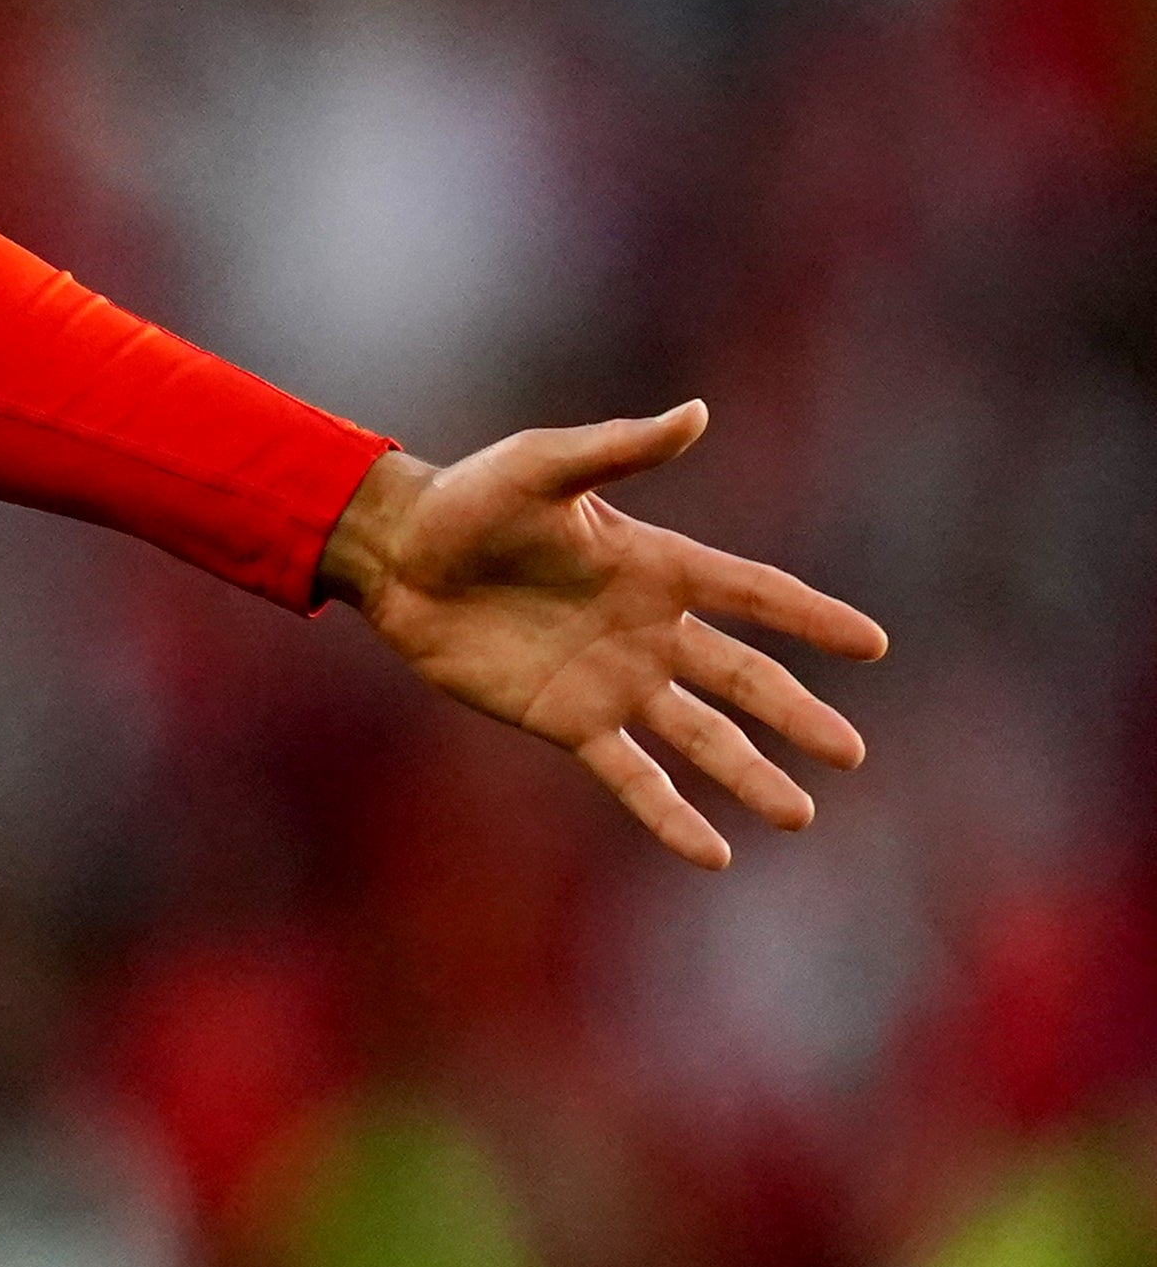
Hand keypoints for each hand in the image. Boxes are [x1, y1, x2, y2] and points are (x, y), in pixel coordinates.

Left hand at [318, 405, 884, 868]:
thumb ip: (619, 449)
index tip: (872, 644)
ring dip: (749, 774)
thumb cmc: (466, 500)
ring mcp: (612, 681)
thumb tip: (698, 413)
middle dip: (797, 716)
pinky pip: (631, 774)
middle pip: (743, 678)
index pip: (753, 594)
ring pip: (700, 736)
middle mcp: (648, 630)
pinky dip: (669, 813)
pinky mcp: (567, 720)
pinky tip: (713, 853)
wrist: (394, 556)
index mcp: (656, 567)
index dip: (810, 617)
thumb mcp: (543, 466)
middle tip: (852, 753)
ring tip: (798, 813)